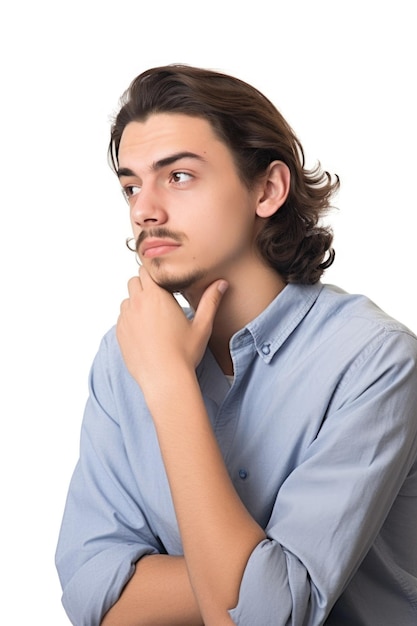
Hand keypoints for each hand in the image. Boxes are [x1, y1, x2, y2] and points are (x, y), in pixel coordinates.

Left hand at [116, 267, 227, 390]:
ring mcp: (126, 318)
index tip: (165, 284)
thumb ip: (210, 301)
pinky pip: (122, 318)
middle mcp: (137, 303)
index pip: (147, 270)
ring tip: (152, 318)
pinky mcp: (119, 333)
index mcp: (157, 296)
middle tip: (159, 300)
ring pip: (127, 300)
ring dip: (136, 303)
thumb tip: (221, 284)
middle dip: (145, 286)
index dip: (155, 275)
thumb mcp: (201, 326)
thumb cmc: (184, 353)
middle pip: (134, 281)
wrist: (164, 379)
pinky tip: (145, 332)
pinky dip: (131, 319)